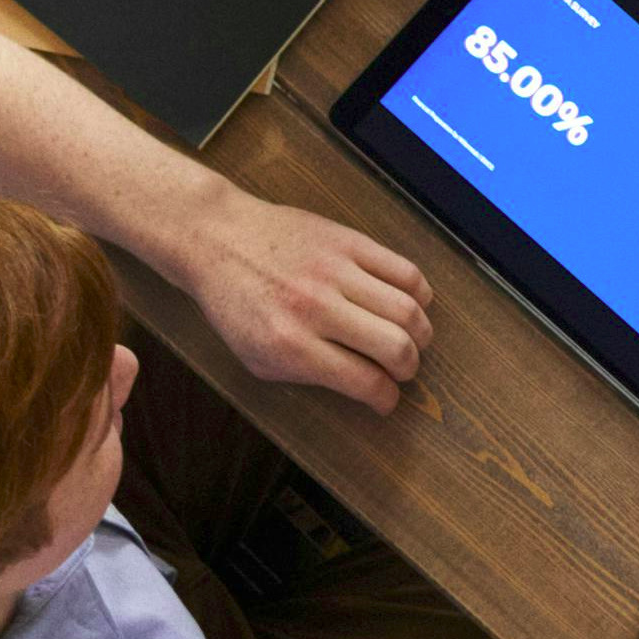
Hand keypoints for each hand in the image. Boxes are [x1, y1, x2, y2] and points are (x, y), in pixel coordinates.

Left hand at [174, 189, 430, 407]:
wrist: (217, 239)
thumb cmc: (234, 303)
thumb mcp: (257, 357)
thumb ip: (308, 375)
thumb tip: (362, 386)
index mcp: (290, 345)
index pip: (364, 381)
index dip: (386, 398)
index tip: (388, 399)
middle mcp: (316, 308)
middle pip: (396, 347)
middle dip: (409, 368)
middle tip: (403, 370)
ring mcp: (335, 270)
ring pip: (408, 310)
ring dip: (421, 334)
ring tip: (412, 339)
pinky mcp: (348, 241)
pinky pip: (405, 270)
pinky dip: (420, 293)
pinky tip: (411, 303)